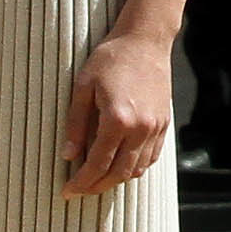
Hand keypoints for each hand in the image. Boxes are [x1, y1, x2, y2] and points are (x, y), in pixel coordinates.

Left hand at [60, 29, 173, 197]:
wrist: (145, 40)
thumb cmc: (110, 59)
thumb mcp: (83, 87)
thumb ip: (76, 124)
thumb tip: (68, 155)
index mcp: (117, 119)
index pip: (97, 163)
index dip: (81, 182)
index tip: (66, 191)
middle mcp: (140, 128)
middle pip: (118, 173)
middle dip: (96, 186)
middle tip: (79, 190)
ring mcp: (155, 127)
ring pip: (136, 169)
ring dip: (115, 179)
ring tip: (97, 179)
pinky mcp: (164, 124)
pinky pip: (151, 157)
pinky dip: (135, 168)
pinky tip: (121, 165)